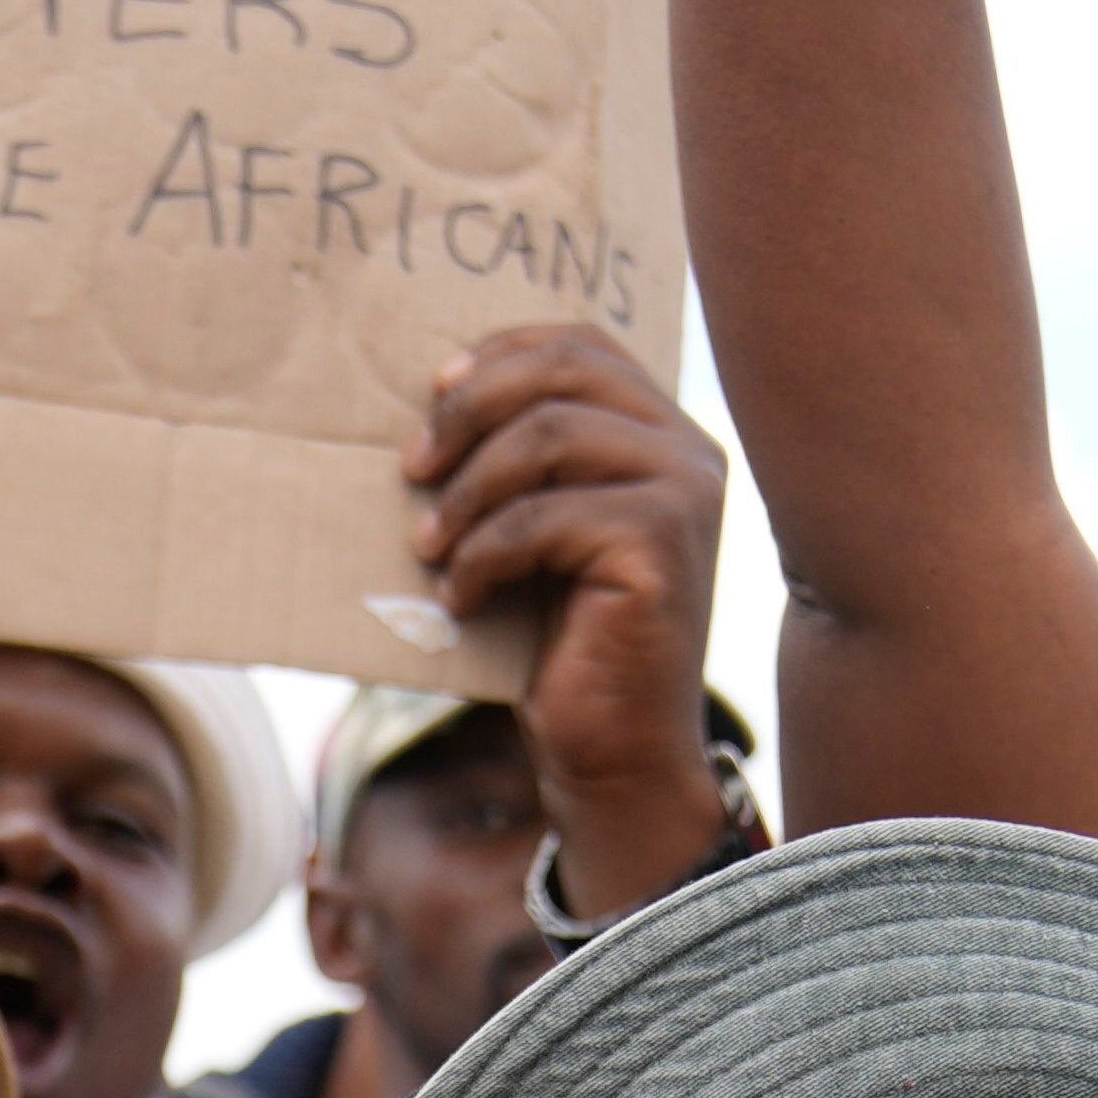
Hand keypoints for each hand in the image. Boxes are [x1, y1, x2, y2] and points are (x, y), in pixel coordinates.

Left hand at [407, 322, 737, 914]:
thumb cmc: (560, 644)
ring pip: (547, 436)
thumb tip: (427, 400)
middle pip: (562, 371)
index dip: (498, 354)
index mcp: (661, 435)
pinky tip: (462, 596)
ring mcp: (684, 494)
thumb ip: (516, 462)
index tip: (431, 393)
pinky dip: (484, 553)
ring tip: (428, 547)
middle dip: (469, 409)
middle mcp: (688, 451)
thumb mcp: (534, 533)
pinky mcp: (661, 545)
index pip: (579, 345)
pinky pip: (543, 516)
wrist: (613, 753)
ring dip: (467, 491)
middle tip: (410, 468)